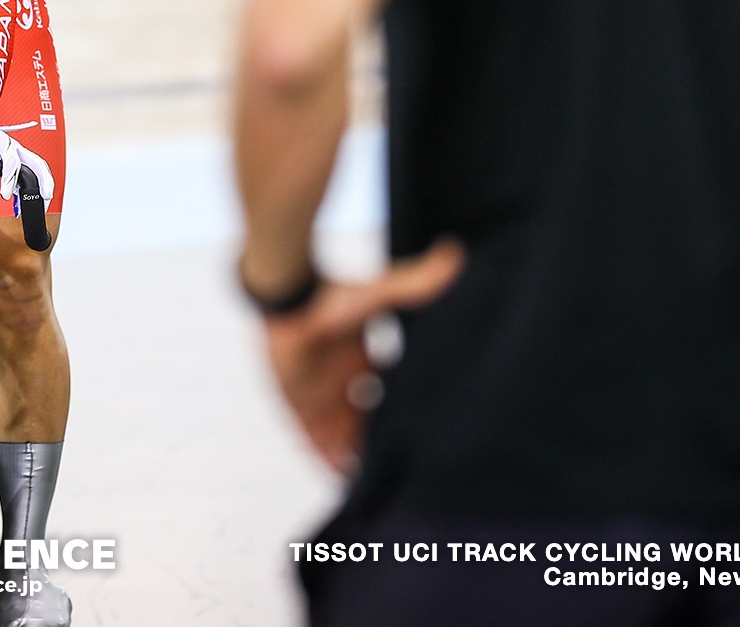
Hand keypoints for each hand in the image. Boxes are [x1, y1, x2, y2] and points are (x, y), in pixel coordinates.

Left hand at [0, 97, 55, 208]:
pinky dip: (33, 187)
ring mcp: (17, 153)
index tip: (5, 195)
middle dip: (44, 181)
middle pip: (36, 162)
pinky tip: (26, 202)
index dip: (10, 178)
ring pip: (38, 168)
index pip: (12, 160)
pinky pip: (30, 172)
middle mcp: (13, 147)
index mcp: (1, 142)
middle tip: (44, 198)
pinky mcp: (16, 160)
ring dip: (44, 185)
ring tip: (42, 204)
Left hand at [259, 239, 462, 472]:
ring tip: (384, 485)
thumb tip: (455, 254)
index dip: (402, 409)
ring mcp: (319, 394)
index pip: (387, 391)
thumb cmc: (329, 295)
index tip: (425, 427)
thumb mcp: (379, 295)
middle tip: (409, 465)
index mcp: (362, 359)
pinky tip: (344, 484)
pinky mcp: (297, 406)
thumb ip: (414, 284)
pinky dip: (328, 460)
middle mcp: (341, 379)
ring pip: (343, 434)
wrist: (284, 298)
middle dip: (381, 438)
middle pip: (366, 418)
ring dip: (358, 455)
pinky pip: (313, 441)